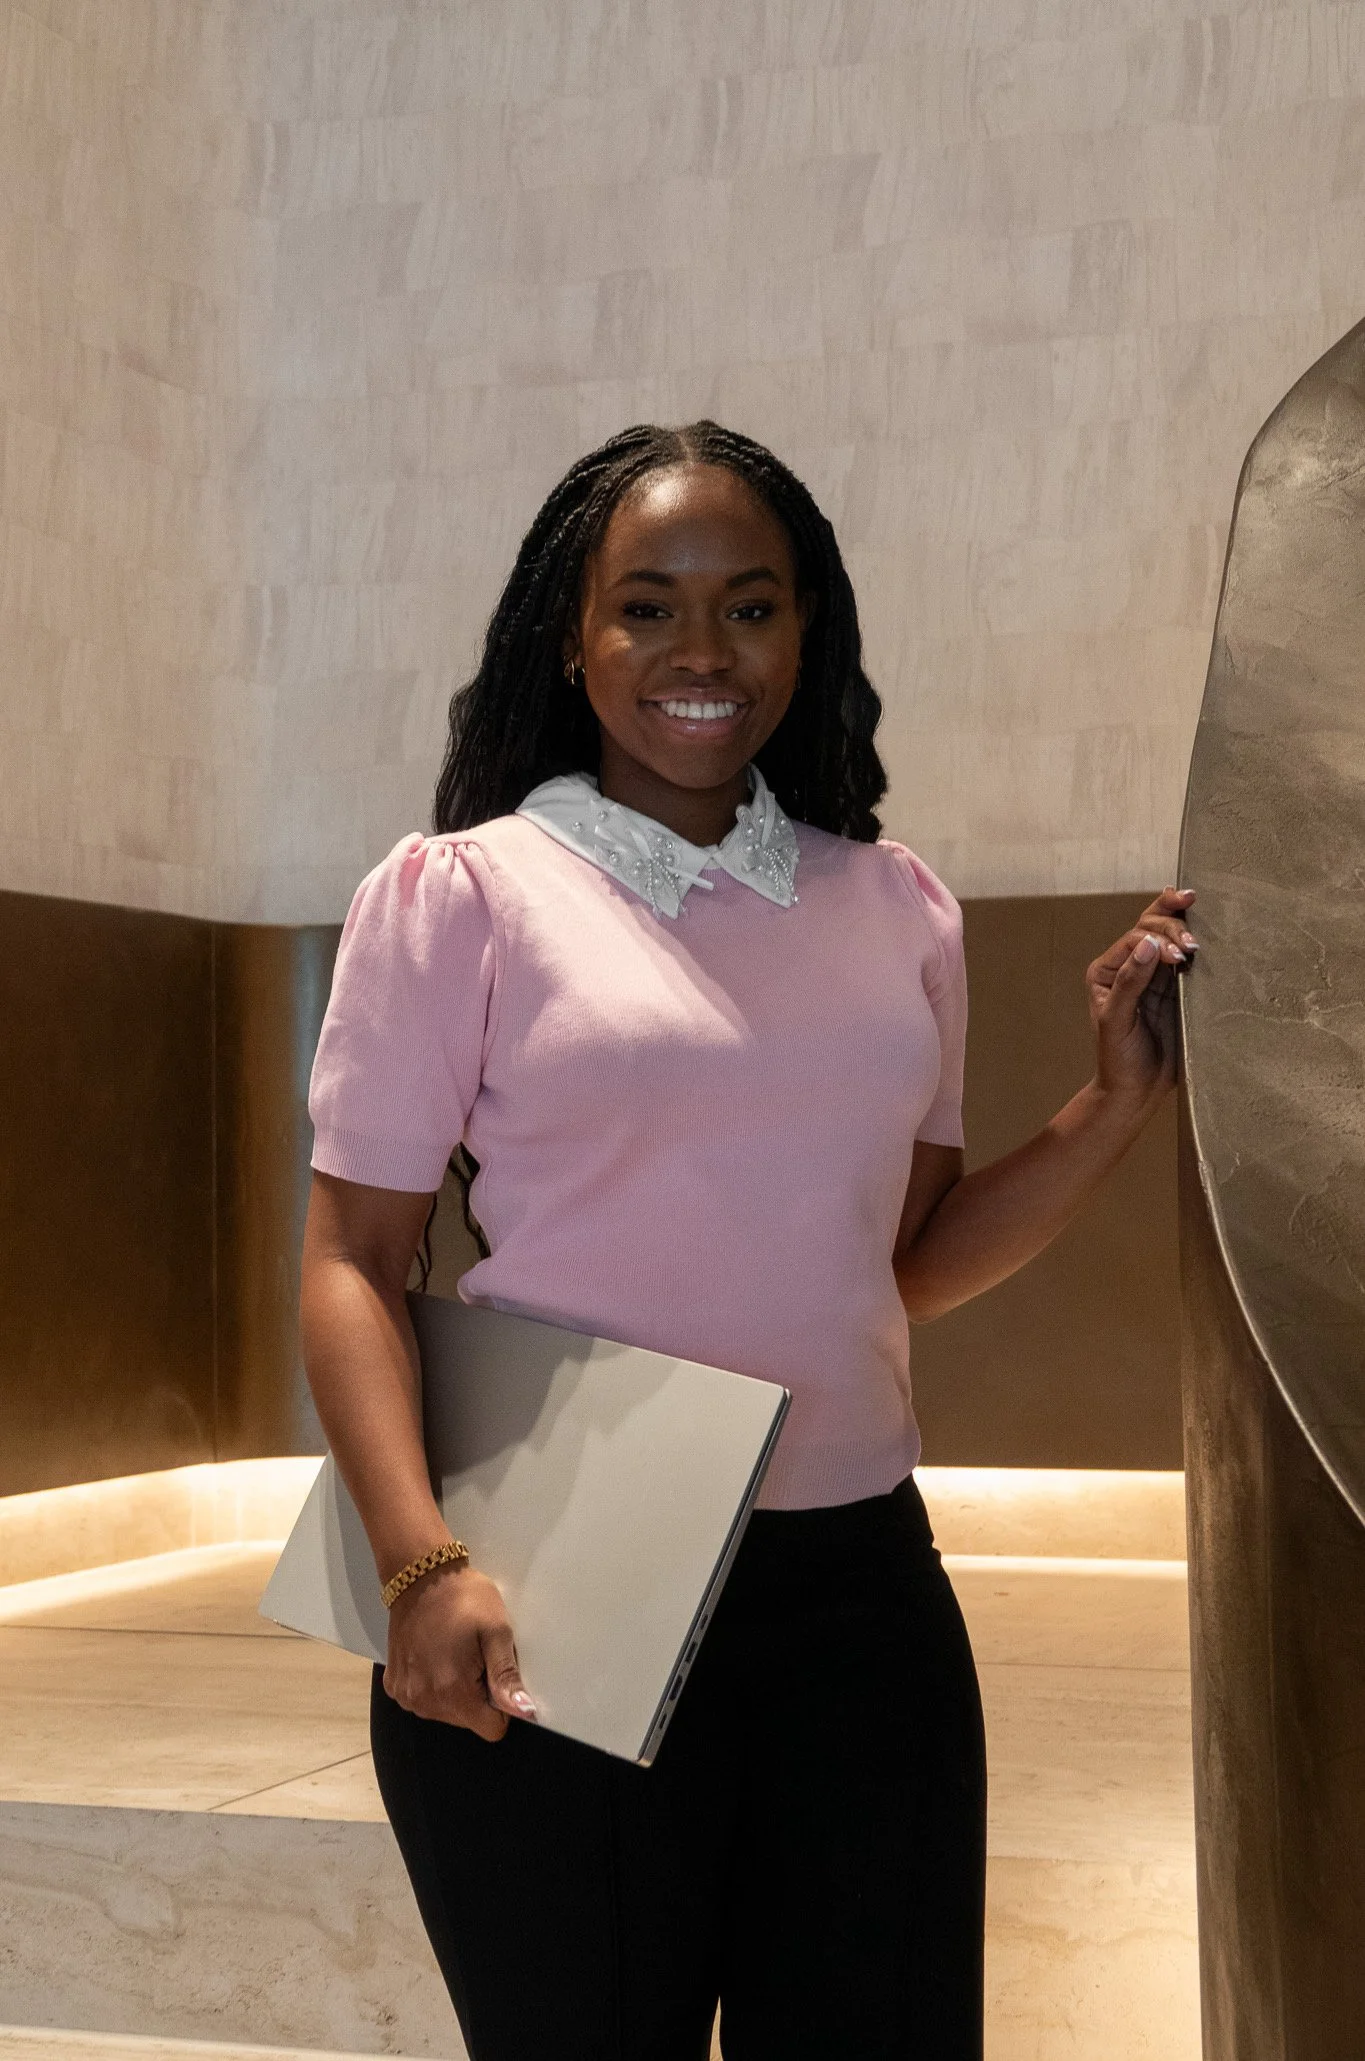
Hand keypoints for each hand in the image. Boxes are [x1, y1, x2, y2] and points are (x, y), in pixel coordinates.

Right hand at [383, 1561, 536, 1739]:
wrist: (421, 1576)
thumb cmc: (463, 1598)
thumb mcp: (496, 1630)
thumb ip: (507, 1677)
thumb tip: (524, 1712)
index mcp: (453, 1692)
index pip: (491, 1729)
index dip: (501, 1705)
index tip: (494, 1672)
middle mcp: (425, 1702)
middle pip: (468, 1721)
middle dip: (477, 1694)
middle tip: (474, 1655)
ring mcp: (407, 1696)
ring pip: (446, 1713)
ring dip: (454, 1690)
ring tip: (453, 1651)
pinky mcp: (394, 1686)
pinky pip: (423, 1700)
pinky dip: (432, 1684)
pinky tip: (434, 1655)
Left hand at [1085, 887, 1196, 1113]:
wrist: (1137, 1090)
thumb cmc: (1118, 1059)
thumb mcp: (1116, 1021)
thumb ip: (1129, 983)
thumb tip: (1148, 945)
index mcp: (1107, 971)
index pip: (1134, 940)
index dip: (1157, 940)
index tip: (1177, 958)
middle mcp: (1129, 968)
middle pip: (1150, 928)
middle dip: (1172, 926)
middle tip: (1193, 944)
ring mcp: (1155, 977)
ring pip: (1169, 938)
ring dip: (1185, 931)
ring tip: (1200, 942)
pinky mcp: (1176, 990)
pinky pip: (1187, 961)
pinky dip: (1196, 949)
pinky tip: (1208, 941)